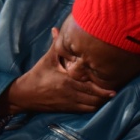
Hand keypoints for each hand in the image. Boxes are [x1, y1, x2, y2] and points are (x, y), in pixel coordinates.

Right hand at [1, 28, 116, 114]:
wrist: (25, 95)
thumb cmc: (37, 75)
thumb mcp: (47, 59)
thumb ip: (55, 45)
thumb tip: (56, 29)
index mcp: (67, 81)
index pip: (90, 87)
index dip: (103, 89)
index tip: (114, 85)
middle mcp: (70, 94)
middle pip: (93, 98)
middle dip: (104, 95)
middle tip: (115, 89)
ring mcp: (69, 103)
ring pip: (90, 106)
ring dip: (100, 102)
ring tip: (108, 95)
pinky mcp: (67, 109)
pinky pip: (85, 110)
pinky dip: (93, 107)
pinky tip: (98, 101)